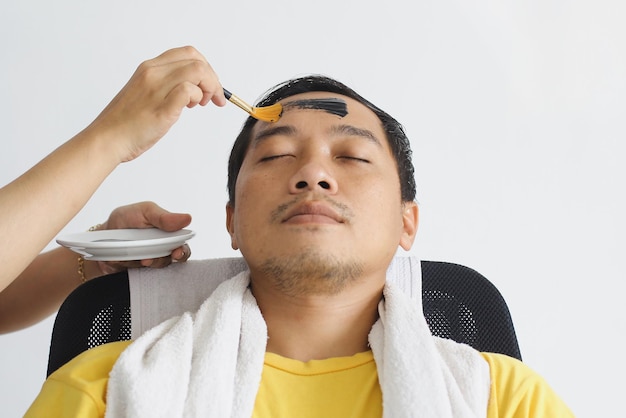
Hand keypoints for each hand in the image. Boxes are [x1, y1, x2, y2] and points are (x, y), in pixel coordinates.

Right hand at [85, 46, 226, 162]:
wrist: (107, 139)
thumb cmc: (126, 123)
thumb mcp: (146, 95)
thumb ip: (165, 88)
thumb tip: (193, 91)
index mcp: (149, 68)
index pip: (187, 53)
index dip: (205, 67)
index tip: (209, 85)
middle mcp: (152, 73)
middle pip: (197, 60)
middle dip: (212, 78)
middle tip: (213, 98)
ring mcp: (156, 89)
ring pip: (197, 71)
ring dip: (209, 87)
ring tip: (202, 103)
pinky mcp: (162, 108)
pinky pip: (189, 91)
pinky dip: (198, 97)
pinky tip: (191, 108)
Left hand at [91, 201, 192, 276]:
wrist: (100, 237)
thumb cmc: (124, 220)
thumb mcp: (143, 211)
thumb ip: (163, 217)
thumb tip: (187, 219)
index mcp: (168, 232)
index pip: (183, 244)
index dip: (182, 251)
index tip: (176, 253)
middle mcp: (162, 247)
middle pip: (171, 261)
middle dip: (161, 261)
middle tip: (148, 259)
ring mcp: (151, 260)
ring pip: (155, 268)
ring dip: (142, 263)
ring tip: (131, 256)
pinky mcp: (139, 271)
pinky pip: (139, 274)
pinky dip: (130, 267)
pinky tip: (122, 260)